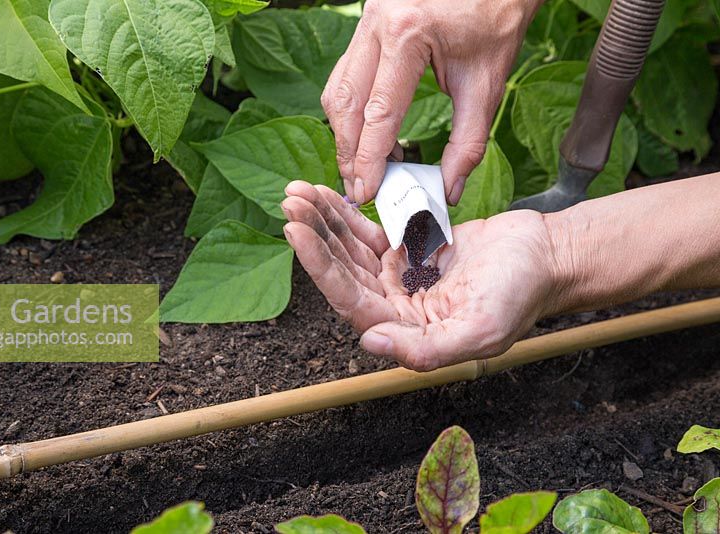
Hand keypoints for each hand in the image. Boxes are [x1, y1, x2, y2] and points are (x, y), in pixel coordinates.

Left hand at [281, 181, 560, 370]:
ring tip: (298, 193)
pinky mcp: (408, 251)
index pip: (350, 301)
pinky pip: (370, 233)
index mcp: (406, 331)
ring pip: (351, 250)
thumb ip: (426, 349)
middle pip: (342, 272)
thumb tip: (370, 343)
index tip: (297, 233)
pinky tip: (327, 196)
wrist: (547, 257)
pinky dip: (348, 216)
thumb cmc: (520, 296)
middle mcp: (395, 307)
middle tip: (290, 202)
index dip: (321, 268)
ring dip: (325, 223)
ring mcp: (399, 278)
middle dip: (315, 237)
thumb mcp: (480, 331)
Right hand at [322, 0, 540, 204]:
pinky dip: (351, 110)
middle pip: (346, 103)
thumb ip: (467, 142)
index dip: (370, 159)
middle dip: (349, 152)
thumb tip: (448, 189)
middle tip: (357, 188)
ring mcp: (366, 20)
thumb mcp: (487, 84)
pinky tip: (369, 134)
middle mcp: (378, 24)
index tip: (366, 192)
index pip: (379, 113)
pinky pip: (345, 74)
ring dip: (345, 133)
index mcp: (408, 34)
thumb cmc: (495, 20)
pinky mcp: (365, 24)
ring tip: (362, 167)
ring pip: (338, 89)